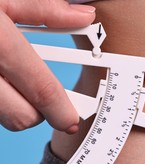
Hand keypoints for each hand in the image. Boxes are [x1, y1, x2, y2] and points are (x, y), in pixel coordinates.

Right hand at [0, 0, 94, 132]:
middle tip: (38, 91)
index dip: (62, 110)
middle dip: (38, 110)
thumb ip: (45, 10)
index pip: (40, 90)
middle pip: (22, 117)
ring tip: (10, 76)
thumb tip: (84, 17)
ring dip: (14, 105)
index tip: (71, 119)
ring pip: (1, 118)